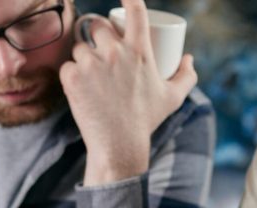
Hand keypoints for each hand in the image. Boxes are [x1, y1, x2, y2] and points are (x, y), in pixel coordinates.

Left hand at [60, 0, 197, 184]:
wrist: (119, 145)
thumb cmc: (146, 120)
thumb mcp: (172, 97)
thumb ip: (186, 76)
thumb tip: (188, 57)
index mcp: (140, 51)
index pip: (136, 11)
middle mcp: (115, 52)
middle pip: (98, 25)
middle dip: (98, 34)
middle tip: (100, 52)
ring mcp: (92, 64)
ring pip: (80, 47)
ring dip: (83, 57)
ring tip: (92, 77)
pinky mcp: (72, 77)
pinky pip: (67, 66)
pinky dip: (71, 75)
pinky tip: (79, 88)